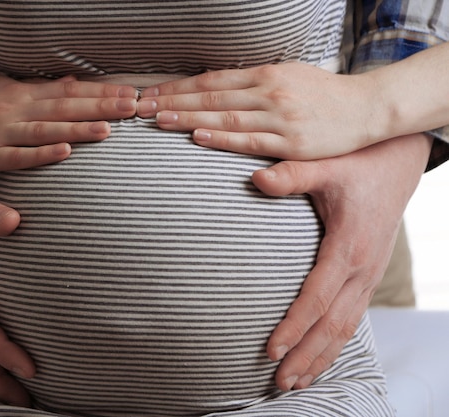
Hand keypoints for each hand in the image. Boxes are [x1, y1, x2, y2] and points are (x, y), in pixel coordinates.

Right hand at [0, 75, 137, 172]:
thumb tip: (72, 84)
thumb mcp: (4, 88)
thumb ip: (38, 90)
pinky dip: (42, 153)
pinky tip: (65, 152)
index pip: (67, 91)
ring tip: (108, 130)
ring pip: (45, 130)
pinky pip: (19, 156)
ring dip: (78, 129)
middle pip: (63, 108)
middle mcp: (14, 110)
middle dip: (99, 107)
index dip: (99, 92)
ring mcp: (1, 133)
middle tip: (131, 106)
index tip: (127, 93)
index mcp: (20, 93)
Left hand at [137, 64, 386, 159]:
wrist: (367, 108)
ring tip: (158, 119)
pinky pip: (249, 140)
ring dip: (187, 118)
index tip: (152, 91)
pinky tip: (197, 136)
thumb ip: (252, 83)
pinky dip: (221, 138)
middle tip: (141, 106)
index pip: (211, 80)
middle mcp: (269, 92)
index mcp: (266, 74)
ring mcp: (279, 118)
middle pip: (210, 96)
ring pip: (224, 116)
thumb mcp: (288, 75)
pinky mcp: (291, 144)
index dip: (178, 86)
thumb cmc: (323, 94)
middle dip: (172, 100)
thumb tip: (216, 88)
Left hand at [252, 133, 431, 390]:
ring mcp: (368, 276)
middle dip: (305, 356)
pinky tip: (318, 357)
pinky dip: (335, 343)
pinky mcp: (368, 276)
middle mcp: (362, 269)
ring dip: (320, 358)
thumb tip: (256, 178)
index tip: (270, 349)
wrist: (397, 163)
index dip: (293, 326)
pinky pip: (353, 318)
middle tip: (278, 383)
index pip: (316, 298)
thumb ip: (292, 175)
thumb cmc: (358, 165)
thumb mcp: (326, 166)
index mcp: (348, 248)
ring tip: (294, 383)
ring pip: (346, 329)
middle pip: (332, 326)